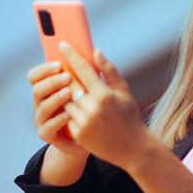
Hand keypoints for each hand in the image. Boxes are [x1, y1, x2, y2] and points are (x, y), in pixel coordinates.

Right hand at [27, 59, 88, 156]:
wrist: (92, 136)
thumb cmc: (91, 108)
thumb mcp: (93, 88)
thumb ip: (90, 71)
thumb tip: (96, 51)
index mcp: (48, 88)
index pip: (35, 75)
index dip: (44, 69)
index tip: (59, 63)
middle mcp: (41, 102)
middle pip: (36, 89)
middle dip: (51, 82)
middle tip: (67, 77)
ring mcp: (42, 119)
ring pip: (42, 107)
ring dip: (54, 98)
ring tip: (68, 93)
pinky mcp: (47, 134)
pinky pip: (47, 127)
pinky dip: (57, 120)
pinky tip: (68, 114)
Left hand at [58, 41, 147, 169]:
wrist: (132, 148)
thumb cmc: (129, 116)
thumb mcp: (124, 91)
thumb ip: (109, 70)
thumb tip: (96, 51)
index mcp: (104, 95)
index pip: (83, 70)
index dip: (71, 55)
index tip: (63, 44)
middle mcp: (92, 108)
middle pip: (70, 84)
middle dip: (64, 74)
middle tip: (60, 65)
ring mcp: (84, 122)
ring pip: (66, 101)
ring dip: (66, 94)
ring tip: (70, 89)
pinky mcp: (78, 134)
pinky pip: (67, 116)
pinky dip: (70, 111)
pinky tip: (75, 109)